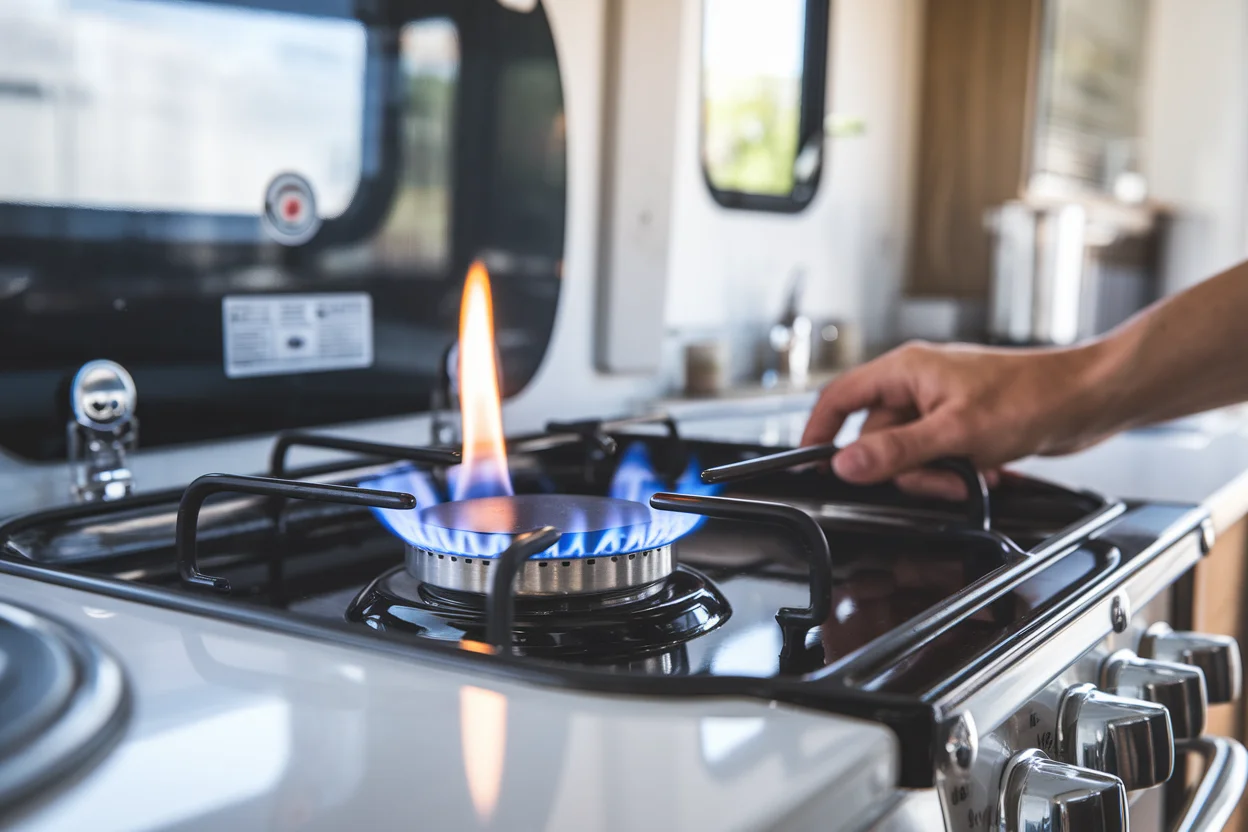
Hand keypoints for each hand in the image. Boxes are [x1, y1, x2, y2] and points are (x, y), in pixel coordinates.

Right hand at [801, 340, 1113, 498]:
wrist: (1088, 399)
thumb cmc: (1032, 397)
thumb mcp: (955, 433)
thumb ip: (896, 451)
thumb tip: (846, 465)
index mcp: (906, 370)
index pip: (840, 398)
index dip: (819, 431)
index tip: (812, 463)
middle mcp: (918, 384)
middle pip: (877, 437)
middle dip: (904, 467)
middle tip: (938, 477)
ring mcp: (940, 405)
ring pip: (909, 453)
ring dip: (934, 473)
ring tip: (969, 473)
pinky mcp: (963, 424)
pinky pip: (937, 456)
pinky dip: (955, 471)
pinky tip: (982, 470)